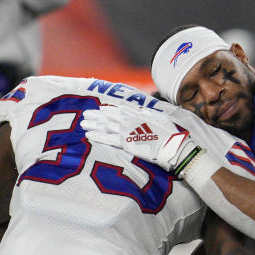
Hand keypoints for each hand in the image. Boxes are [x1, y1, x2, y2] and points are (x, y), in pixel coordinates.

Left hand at [81, 105, 198, 172]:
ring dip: (93, 124)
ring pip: (105, 126)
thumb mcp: (160, 117)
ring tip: (82, 123)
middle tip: (85, 114)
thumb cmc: (169, 133)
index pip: (119, 110)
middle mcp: (129, 120)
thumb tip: (140, 110)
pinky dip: (97, 136)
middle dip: (96, 115)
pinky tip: (87, 134)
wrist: (172, 146)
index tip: (99, 109)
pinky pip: (107, 139)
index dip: (107, 109)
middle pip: (108, 116)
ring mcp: (126, 131)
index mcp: (137, 114)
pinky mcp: (125, 143)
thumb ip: (147, 113)